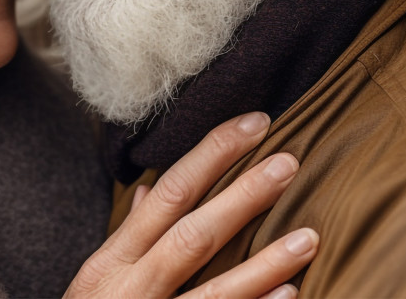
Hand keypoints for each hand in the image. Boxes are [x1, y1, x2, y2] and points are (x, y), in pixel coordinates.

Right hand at [64, 112, 317, 298]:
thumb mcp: (94, 280)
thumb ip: (127, 237)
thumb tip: (149, 190)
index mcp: (112, 261)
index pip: (167, 193)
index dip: (211, 155)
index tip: (254, 123)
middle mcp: (129, 287)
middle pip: (192, 234)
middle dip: (241, 196)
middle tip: (289, 161)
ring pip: (212, 290)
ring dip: (264, 262)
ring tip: (310, 237)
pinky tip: (289, 294)